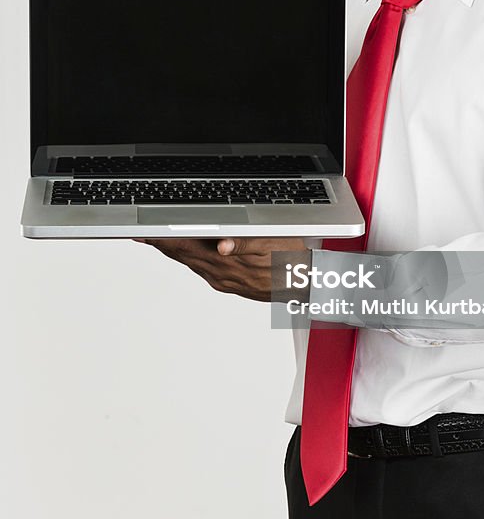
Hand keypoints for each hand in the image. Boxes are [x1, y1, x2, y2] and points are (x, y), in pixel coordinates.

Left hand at [134, 236, 310, 301]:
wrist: (307, 286)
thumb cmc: (293, 261)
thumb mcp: (273, 245)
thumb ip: (246, 244)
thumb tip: (223, 245)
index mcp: (227, 262)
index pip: (186, 247)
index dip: (163, 239)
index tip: (143, 232)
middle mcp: (222, 274)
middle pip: (183, 256)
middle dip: (161, 243)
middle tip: (141, 234)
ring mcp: (225, 281)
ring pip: (191, 263)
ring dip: (173, 251)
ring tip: (157, 240)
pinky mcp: (231, 284)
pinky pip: (203, 270)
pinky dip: (190, 260)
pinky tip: (187, 254)